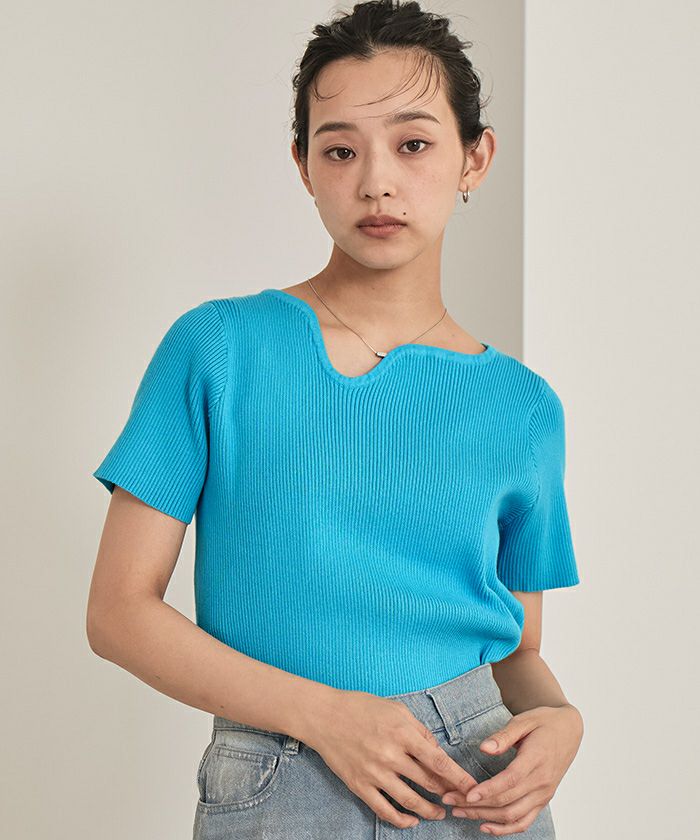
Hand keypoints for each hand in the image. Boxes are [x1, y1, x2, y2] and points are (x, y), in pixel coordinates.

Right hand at [303, 688, 481, 829]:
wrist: (324, 716)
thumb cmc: (361, 707)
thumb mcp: (395, 709)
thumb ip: (419, 730)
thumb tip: (436, 751)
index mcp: (402, 733)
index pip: (437, 760)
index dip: (458, 777)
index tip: (473, 787)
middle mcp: (390, 755)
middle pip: (427, 782)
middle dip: (447, 794)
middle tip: (458, 800)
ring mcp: (374, 772)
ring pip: (409, 800)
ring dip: (428, 811)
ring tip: (439, 813)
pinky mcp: (359, 785)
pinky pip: (384, 810)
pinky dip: (400, 820)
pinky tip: (411, 821)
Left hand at [440, 704, 583, 834]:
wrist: (569, 730)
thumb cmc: (544, 722)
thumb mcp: (523, 720)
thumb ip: (503, 736)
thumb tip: (484, 748)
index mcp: (536, 760)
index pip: (510, 781)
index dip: (488, 790)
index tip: (466, 794)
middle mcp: (541, 782)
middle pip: (507, 802)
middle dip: (476, 805)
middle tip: (450, 800)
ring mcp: (544, 794)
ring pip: (513, 815)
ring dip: (485, 817)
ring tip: (460, 812)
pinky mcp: (543, 800)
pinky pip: (525, 821)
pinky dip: (506, 829)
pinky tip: (486, 826)